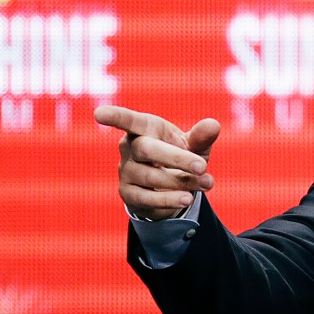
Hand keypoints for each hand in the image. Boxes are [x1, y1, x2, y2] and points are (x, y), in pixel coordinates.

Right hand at [94, 105, 220, 220]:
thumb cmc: (183, 156)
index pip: (130, 120)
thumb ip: (202, 137)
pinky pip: (147, 198)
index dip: (116, 116)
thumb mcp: (196, 146)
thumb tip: (213, 125)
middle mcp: (130, 147)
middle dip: (176, 158)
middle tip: (202, 165)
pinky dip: (170, 199)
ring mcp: (126, 171)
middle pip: (146, 149)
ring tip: (207, 183)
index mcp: (145, 128)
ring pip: (151, 177)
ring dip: (182, 182)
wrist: (174, 187)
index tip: (99, 114)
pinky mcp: (128, 194)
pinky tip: (188, 198)